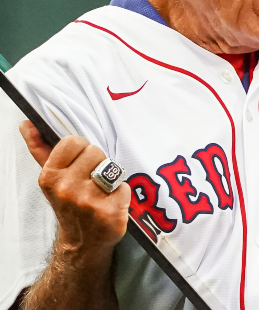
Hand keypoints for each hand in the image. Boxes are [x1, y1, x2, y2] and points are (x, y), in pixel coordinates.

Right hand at [19, 122, 129, 260]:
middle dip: (97, 163)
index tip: (79, 164)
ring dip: (110, 177)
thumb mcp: (51, 176)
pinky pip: (125, 185)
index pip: (73, 141)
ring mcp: (89, 201)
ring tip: (101, 190)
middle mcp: (66, 189)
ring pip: (111, 167)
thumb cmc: (68, 202)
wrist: (82, 242)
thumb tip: (27, 123)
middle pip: (96, 152)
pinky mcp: (111, 211)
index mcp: (50, 177)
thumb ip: (40, 148)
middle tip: (90, 180)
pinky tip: (112, 202)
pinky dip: (122, 192)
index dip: (81, 150)